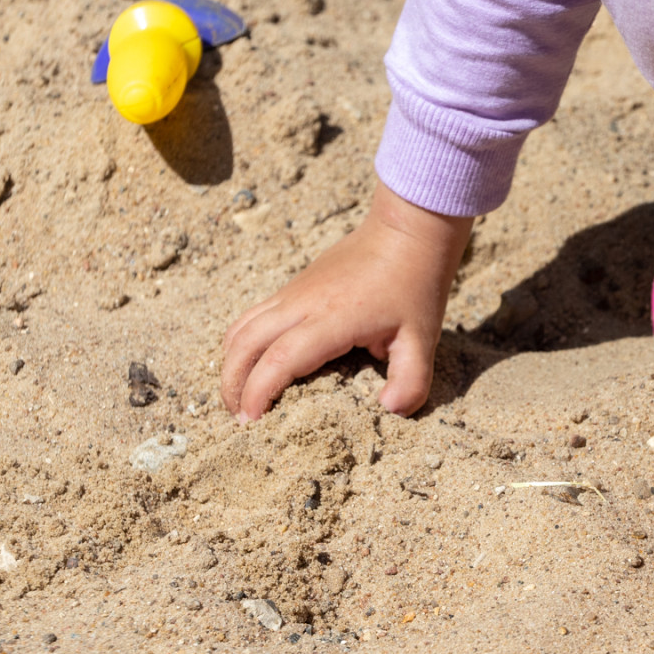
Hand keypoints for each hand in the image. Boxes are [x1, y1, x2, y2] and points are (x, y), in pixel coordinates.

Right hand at [221, 184, 473, 419]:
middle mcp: (302, 304)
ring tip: (238, 397)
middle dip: (233, 385)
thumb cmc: (415, 284)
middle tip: (238, 419)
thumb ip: (411, 381)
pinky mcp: (293, 288)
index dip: (258, 393)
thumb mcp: (422, 338)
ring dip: (231, 364)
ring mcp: (293, 292)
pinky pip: (252, 316)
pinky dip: (242, 344)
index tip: (251, 422)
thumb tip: (390, 410)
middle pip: (245, 345)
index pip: (279, 359)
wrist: (406, 231)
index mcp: (332, 319)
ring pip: (241, 328)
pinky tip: (253, 366)